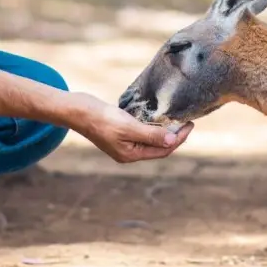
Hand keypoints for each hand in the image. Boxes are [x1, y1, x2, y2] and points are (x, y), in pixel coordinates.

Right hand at [69, 94, 191, 163]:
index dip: (178, 139)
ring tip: (175, 118)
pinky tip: (157, 116)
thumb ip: (151, 135)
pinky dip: (151, 124)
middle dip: (173, 135)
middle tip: (186, 120)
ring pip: (150, 138)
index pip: (163, 150)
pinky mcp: (119, 131)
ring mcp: (123, 142)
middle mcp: (128, 152)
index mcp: (130, 155)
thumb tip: (172, 141)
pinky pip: (141, 131)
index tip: (189, 124)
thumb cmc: (101, 119)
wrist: (77, 110)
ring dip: (163, 130)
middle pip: (158, 147)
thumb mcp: (128, 127)